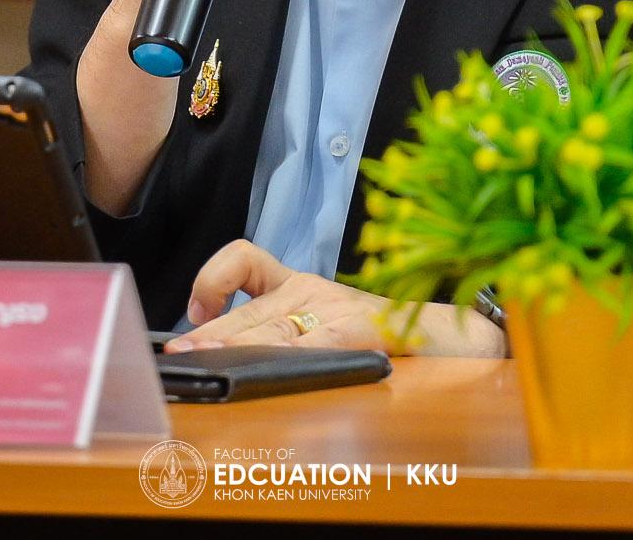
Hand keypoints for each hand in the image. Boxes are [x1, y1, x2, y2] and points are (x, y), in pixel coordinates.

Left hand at [167, 241, 503, 358]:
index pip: (248, 264)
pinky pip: (313, 340)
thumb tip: (226, 357)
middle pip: (252, 309)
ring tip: (201, 360)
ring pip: (273, 328)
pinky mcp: (358, 328)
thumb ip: (287, 336)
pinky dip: (285, 356)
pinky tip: (266, 368)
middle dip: (212, 334)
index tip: (194, 311)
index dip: (213, 279)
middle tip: (178, 355)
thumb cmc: (387, 335)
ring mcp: (335, 309)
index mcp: (303, 284)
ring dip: (234, 346)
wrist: (454, 332)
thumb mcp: (329, 324)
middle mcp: (314, 292)